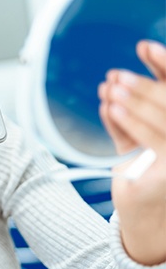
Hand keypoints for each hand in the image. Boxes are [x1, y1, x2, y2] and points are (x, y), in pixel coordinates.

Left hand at [98, 40, 165, 264]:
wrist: (148, 222)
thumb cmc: (145, 176)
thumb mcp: (141, 138)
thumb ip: (138, 111)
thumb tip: (116, 79)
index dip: (164, 64)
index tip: (144, 46)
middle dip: (141, 87)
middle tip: (117, 77)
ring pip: (159, 120)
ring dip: (130, 100)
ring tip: (108, 89)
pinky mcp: (164, 174)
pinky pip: (142, 140)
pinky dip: (123, 121)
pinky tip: (107, 106)